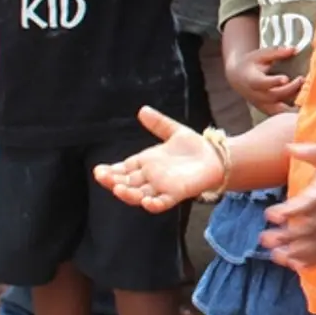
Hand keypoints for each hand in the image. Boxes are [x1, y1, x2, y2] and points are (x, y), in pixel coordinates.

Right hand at [93, 106, 219, 212]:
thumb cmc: (194, 147)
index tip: (98, 170)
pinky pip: (163, 202)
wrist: (216, 158)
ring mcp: (162, 187)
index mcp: (146, 163)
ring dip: (128, 194)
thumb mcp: (174, 131)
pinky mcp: (176, 194)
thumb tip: (143, 110)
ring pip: (140, 195)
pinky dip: (154, 204)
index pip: (123, 169)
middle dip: (113, 182)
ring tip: (119, 189)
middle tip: (103, 178)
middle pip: (126, 183)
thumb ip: (159, 123)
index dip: (110, 171)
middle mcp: (150, 177)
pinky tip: (147, 202)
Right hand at [226, 43, 304, 117]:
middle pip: (273, 95)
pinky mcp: (266, 110)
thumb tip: (294, 49)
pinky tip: (304, 108)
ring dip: (293, 105)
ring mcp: (261, 105)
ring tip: (307, 96)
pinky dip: (292, 114)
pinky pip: (280, 115)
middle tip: (302, 79)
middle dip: (289, 89)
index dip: (274, 81)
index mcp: (252, 80)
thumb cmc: (251, 63)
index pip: (262, 83)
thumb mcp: (260, 54)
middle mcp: (256, 95)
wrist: (238, 78)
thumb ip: (277, 52)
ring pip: (278, 110)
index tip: (286, 78)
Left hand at [261, 144, 315, 270]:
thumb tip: (287, 147)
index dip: (288, 212)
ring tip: (274, 256)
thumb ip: (311, 152)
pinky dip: (311, 262)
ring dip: (295, 253)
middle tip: (264, 238)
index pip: (308, 205)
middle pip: (308, 229)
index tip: (269, 214)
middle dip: (285, 237)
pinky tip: (293, 265)